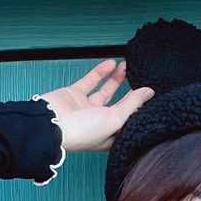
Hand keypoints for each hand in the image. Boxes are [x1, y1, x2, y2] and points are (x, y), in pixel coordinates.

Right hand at [38, 59, 153, 154]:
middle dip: (129, 92)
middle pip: (118, 105)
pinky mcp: (74, 95)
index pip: (128, 121)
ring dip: (116, 79)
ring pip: (105, 91)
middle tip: (140, 79)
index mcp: (109, 136)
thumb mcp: (116, 119)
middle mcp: (98, 123)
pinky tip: (111, 64)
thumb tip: (148, 92)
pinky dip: (100, 72)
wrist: (51, 124)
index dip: (138, 110)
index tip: (149, 97)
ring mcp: (85, 109)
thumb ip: (133, 104)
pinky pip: (90, 81)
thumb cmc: (81, 132)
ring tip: (126, 67)